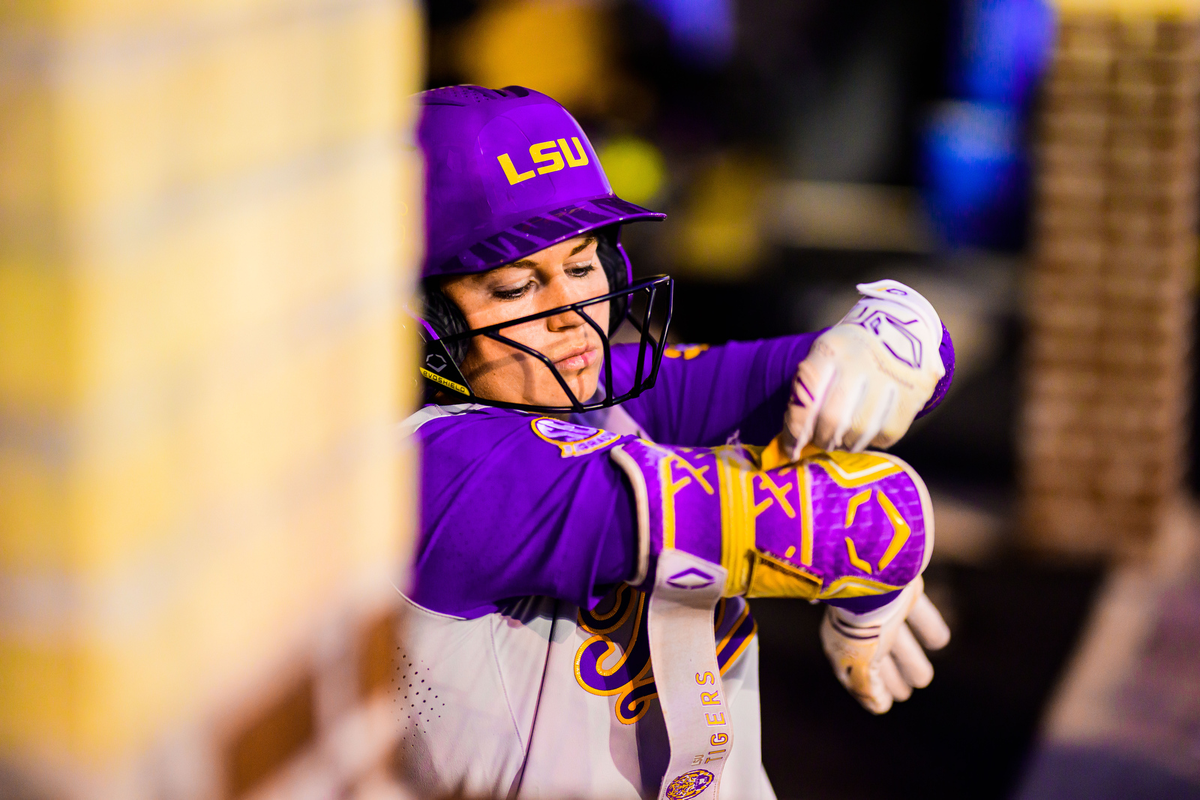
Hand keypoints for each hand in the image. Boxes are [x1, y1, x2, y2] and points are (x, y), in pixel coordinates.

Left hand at [780, 280, 944, 456]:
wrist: (902, 324)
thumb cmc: (852, 348)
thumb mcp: (824, 353)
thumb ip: (808, 391)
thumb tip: (794, 441)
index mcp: (831, 350)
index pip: (806, 399)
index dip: (795, 431)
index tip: (792, 449)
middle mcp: (861, 362)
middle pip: (833, 419)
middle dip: (822, 439)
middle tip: (822, 442)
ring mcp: (891, 377)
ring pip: (860, 431)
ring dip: (847, 443)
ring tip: (844, 437)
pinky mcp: (914, 392)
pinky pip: (887, 434)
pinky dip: (873, 440)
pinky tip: (869, 429)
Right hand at [819, 577, 950, 713]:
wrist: (869, 574)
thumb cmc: (859, 625)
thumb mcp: (860, 666)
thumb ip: (868, 687)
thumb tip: (879, 706)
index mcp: (840, 642)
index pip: (855, 672)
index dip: (870, 689)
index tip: (885, 704)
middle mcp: (858, 625)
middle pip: (877, 656)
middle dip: (891, 675)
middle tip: (907, 692)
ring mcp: (880, 607)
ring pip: (898, 638)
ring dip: (910, 658)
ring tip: (923, 678)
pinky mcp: (900, 589)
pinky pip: (918, 613)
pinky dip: (928, 628)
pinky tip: (941, 640)